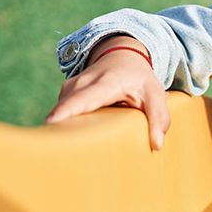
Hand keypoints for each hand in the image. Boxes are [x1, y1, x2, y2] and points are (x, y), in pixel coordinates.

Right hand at [45, 37, 169, 150]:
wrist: (122, 56)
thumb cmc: (139, 79)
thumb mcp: (156, 94)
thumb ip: (159, 117)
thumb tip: (157, 145)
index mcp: (105, 83)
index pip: (82, 98)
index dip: (66, 110)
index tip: (51, 123)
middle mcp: (82, 83)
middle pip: (65, 108)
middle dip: (61, 129)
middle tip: (64, 155)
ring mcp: (70, 88)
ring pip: (61, 113)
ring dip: (65, 130)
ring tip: (71, 151)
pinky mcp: (64, 94)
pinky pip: (61, 113)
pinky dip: (67, 125)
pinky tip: (75, 139)